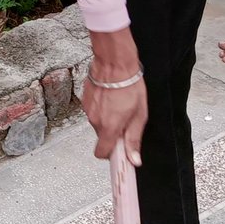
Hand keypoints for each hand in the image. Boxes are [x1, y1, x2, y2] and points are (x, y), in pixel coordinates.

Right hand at [83, 27, 146, 164]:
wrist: (114, 63)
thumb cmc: (130, 86)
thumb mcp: (140, 115)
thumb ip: (134, 139)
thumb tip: (134, 160)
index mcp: (109, 127)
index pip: (102, 153)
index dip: (111, 155)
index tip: (119, 154)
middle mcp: (95, 121)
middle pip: (102, 136)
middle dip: (113, 132)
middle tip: (126, 119)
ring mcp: (88, 110)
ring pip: (98, 123)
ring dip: (108, 119)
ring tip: (119, 104)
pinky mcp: (84, 100)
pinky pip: (94, 111)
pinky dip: (102, 109)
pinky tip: (110, 97)